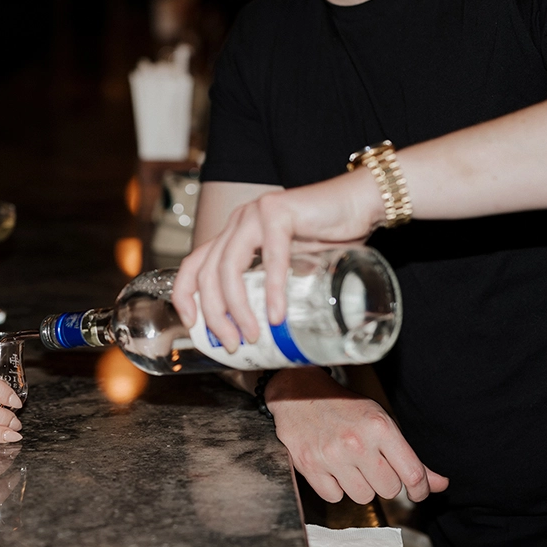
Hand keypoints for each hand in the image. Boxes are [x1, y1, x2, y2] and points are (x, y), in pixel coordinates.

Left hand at [171, 171, 381, 349]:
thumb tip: (269, 335)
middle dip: (214, 314)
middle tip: (232, 344)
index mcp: (234, 234)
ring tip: (253, 335)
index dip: (184, 294)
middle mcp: (238, 222)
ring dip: (238, 308)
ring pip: (230, 267)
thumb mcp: (291, 265)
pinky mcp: (279, 212)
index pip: (194, 263)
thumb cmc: (329, 236)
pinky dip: (273, 289)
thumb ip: (273, 286)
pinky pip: (270, 257)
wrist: (361, 202)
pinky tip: (277, 314)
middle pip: (208, 273)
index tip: (192, 325)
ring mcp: (256, 214)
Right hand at [265, 367, 447, 504]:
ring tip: (349, 464)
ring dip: (359, 485)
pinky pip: (334, 497)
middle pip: (389, 489)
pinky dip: (334, 487)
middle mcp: (356, 442)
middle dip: (384, 481)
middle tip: (372, 464)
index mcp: (380, 426)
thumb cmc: (344, 407)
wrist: (297, 394)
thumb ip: (411, 458)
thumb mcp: (382, 422)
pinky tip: (331, 467)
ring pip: (362, 497)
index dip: (420, 489)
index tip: (416, 490)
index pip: (413, 475)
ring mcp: (331, 455)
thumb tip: (440, 485)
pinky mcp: (309, 465)